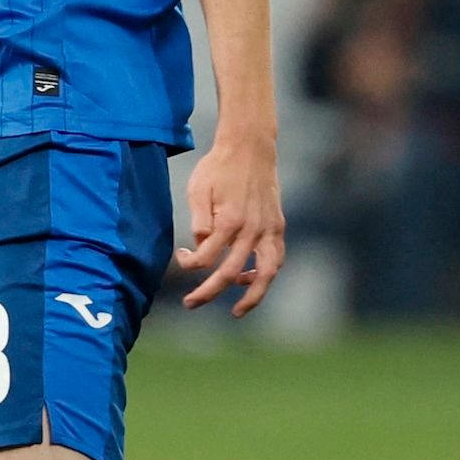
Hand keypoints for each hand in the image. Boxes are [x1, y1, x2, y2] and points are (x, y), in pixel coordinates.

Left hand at [178, 133, 285, 315]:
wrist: (250, 148)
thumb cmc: (218, 168)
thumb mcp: (198, 190)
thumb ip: (199, 220)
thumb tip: (200, 246)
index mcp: (230, 220)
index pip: (206, 257)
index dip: (189, 263)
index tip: (182, 256)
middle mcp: (253, 229)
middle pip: (231, 272)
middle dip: (209, 292)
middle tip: (191, 304)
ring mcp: (269, 229)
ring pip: (266, 273)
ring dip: (252, 295)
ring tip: (237, 311)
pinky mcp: (278, 226)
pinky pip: (276, 259)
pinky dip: (265, 274)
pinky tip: (250, 280)